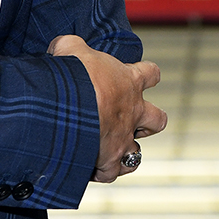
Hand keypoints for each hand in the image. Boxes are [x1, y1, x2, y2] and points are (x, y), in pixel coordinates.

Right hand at [48, 35, 163, 181]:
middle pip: (159, 119)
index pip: (151, 73)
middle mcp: (134, 111)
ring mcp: (124, 137)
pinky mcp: (111, 159)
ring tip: (111, 148)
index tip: (138, 77)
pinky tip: (92, 168)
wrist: (70, 104)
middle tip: (131, 120)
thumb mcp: (71, 49)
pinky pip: (114, 172)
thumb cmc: (75, 74)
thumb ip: (71, 46)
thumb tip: (60, 46)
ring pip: (138, 152)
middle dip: (149, 122)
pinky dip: (106, 172)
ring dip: (127, 150)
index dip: (147, 75)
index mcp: (129, 81)